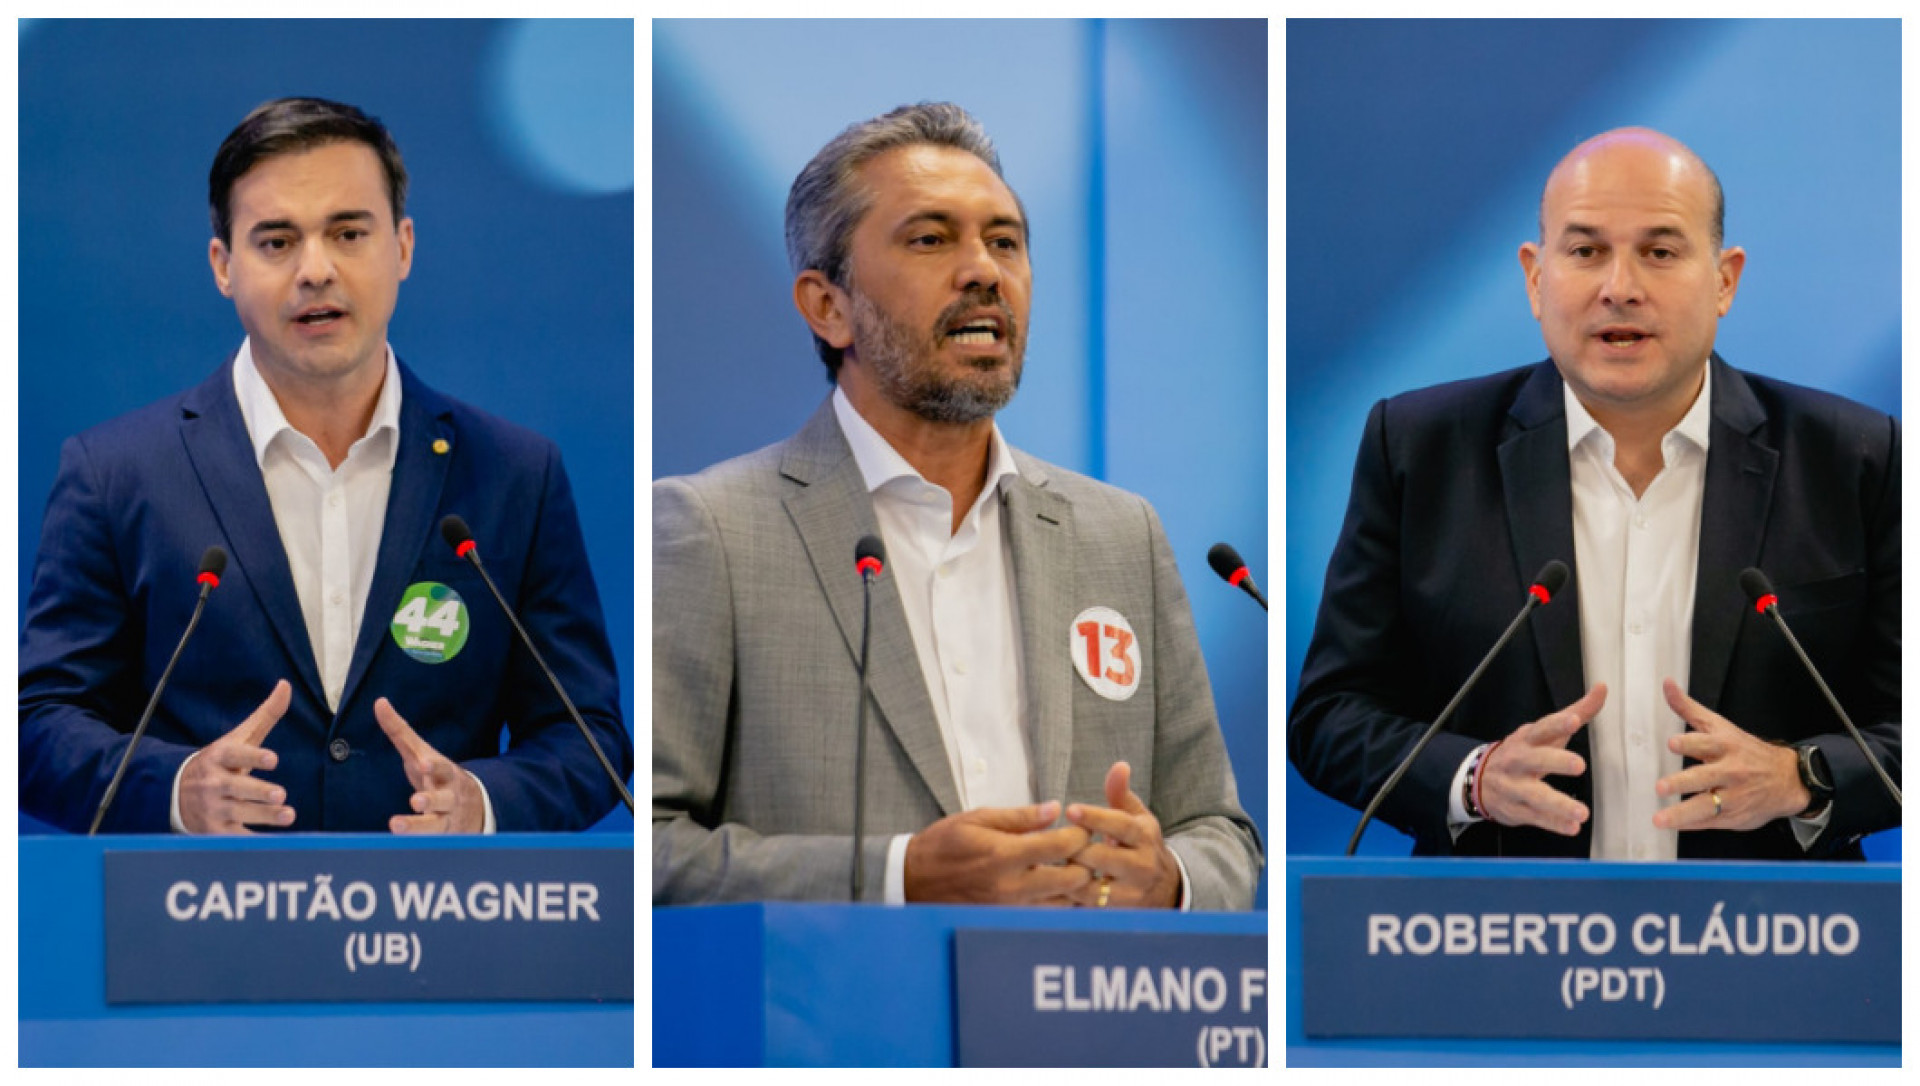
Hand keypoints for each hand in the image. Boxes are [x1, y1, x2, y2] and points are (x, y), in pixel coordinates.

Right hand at [179, 679, 294, 833]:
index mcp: (219, 756)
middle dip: (258, 792)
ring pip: (239, 813)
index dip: (252, 756)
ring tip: (288, 814)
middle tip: (280, 794)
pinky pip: (234, 838)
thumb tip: (285, 686)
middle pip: (237, 787)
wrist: (175, 792)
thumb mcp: (238, 738)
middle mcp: (214, 783)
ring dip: (264, 815)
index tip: (272, 759)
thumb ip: (264, 715)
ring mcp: (212, 807)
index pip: (235, 755)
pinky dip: (251, 841)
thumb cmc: (220, 762)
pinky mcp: (213, 831)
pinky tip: (275, 842)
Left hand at [374, 697, 485, 833]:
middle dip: (430, 800)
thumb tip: (379, 702)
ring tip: (395, 825)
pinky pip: (429, 843)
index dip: (434, 766)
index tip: (424, 763)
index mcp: (445, 773)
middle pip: (442, 799)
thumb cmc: (437, 775)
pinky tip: (398, 847)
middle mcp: (450, 797)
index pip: (443, 767)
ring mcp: (447, 820)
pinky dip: (417, 845)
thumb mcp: (421, 753)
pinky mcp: (442, 839)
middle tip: (416, 801)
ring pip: (435, 826)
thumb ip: (400, 731)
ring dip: (417, 827)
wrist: (474, 806)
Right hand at [904, 801, 1092, 904]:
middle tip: (1082, 850)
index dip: (1080, 834)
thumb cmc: (944, 846)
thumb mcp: (978, 819)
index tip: (1082, 827)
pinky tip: (1055, 886)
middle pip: (1073, 880)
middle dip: (1086, 862)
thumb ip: (1020, 817)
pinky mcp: (1009, 921)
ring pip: (1066, 903)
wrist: (913, 882)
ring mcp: (1012, 909)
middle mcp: (1011, 886)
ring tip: (1071, 868)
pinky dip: (1059, 901)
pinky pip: (1048, 915)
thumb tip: (1055, 809)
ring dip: (1076, 886)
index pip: (1061, 846)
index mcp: (1004, 854)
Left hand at [1064, 761, 1181, 908]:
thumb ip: (1121, 793)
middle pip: (1101, 857)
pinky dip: (1069, 898)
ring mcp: (1132, 894)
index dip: (1095, 817)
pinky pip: (1088, 909)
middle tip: (1052, 843)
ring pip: (1093, 887)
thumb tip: (1119, 765)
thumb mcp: (1136, 818)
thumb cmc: (1141, 845)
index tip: (1070, 809)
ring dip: (1068, 876)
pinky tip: (1051, 888)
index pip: (1119, 825)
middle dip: (1074, 850)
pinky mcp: (1119, 914)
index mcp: (1145, 836)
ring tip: (1049, 865)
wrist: (1165, 888)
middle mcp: (1142, 866)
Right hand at [1477, 683, 1603, 835]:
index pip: (1542, 728)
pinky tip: (1571, 827)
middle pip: (1536, 760)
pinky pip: (1536, 818)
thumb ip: (1577, 711)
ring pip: (1536, 795)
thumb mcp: (1545, 730)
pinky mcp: (1517, 809)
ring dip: (1559, 804)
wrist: (1481, 779)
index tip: (1574, 720)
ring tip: (1581, 812)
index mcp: (1527, 739)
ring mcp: (1515, 787)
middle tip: (1578, 765)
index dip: (1557, 724)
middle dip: (1556, 762)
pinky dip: (1554, 823)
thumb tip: (1602, 689)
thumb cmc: (1523, 752)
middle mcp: (1519, 761)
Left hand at [1654, 679, 1808, 831]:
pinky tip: (1675, 826)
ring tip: (1661, 819)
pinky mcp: (1734, 816)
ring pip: (1706, 806)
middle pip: (1704, 777)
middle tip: (1661, 787)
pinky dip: (1692, 825)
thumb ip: (1689, 708)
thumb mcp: (1720, 726)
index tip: (1674, 743)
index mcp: (1725, 746)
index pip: (1706, 743)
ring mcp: (1732, 796)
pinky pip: (1710, 822)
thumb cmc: (1746, 751)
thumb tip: (1667, 684)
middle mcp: (1730, 771)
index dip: (1689, 743)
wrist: (1788, 779)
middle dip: (1682, 782)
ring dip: (1682, 813)